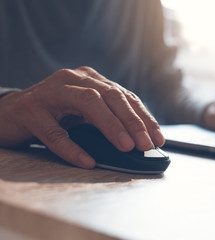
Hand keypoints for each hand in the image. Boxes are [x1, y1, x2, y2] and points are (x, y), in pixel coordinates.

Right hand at [0, 66, 164, 168]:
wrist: (9, 113)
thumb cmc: (53, 114)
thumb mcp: (83, 113)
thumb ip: (106, 118)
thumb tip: (138, 141)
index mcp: (90, 79)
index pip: (124, 96)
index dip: (143, 116)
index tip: (158, 137)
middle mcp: (73, 79)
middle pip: (110, 96)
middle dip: (132, 121)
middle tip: (146, 144)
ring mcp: (50, 92)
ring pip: (87, 104)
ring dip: (110, 126)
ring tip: (126, 147)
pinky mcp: (30, 110)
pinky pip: (55, 132)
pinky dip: (73, 148)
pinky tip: (88, 161)